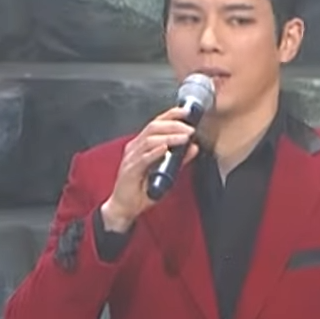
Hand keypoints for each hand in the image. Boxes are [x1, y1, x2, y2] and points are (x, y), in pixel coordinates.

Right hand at [100, 106, 201, 231]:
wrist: (125, 206)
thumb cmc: (142, 189)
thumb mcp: (166, 172)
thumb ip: (180, 159)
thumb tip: (194, 147)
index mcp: (141, 145)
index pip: (156, 124)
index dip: (171, 115)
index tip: (187, 112)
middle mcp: (135, 148)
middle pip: (153, 128)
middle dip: (174, 125)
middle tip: (190, 129)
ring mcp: (131, 158)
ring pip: (150, 140)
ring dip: (169, 137)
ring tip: (184, 137)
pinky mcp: (130, 170)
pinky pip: (143, 158)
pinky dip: (155, 152)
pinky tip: (166, 148)